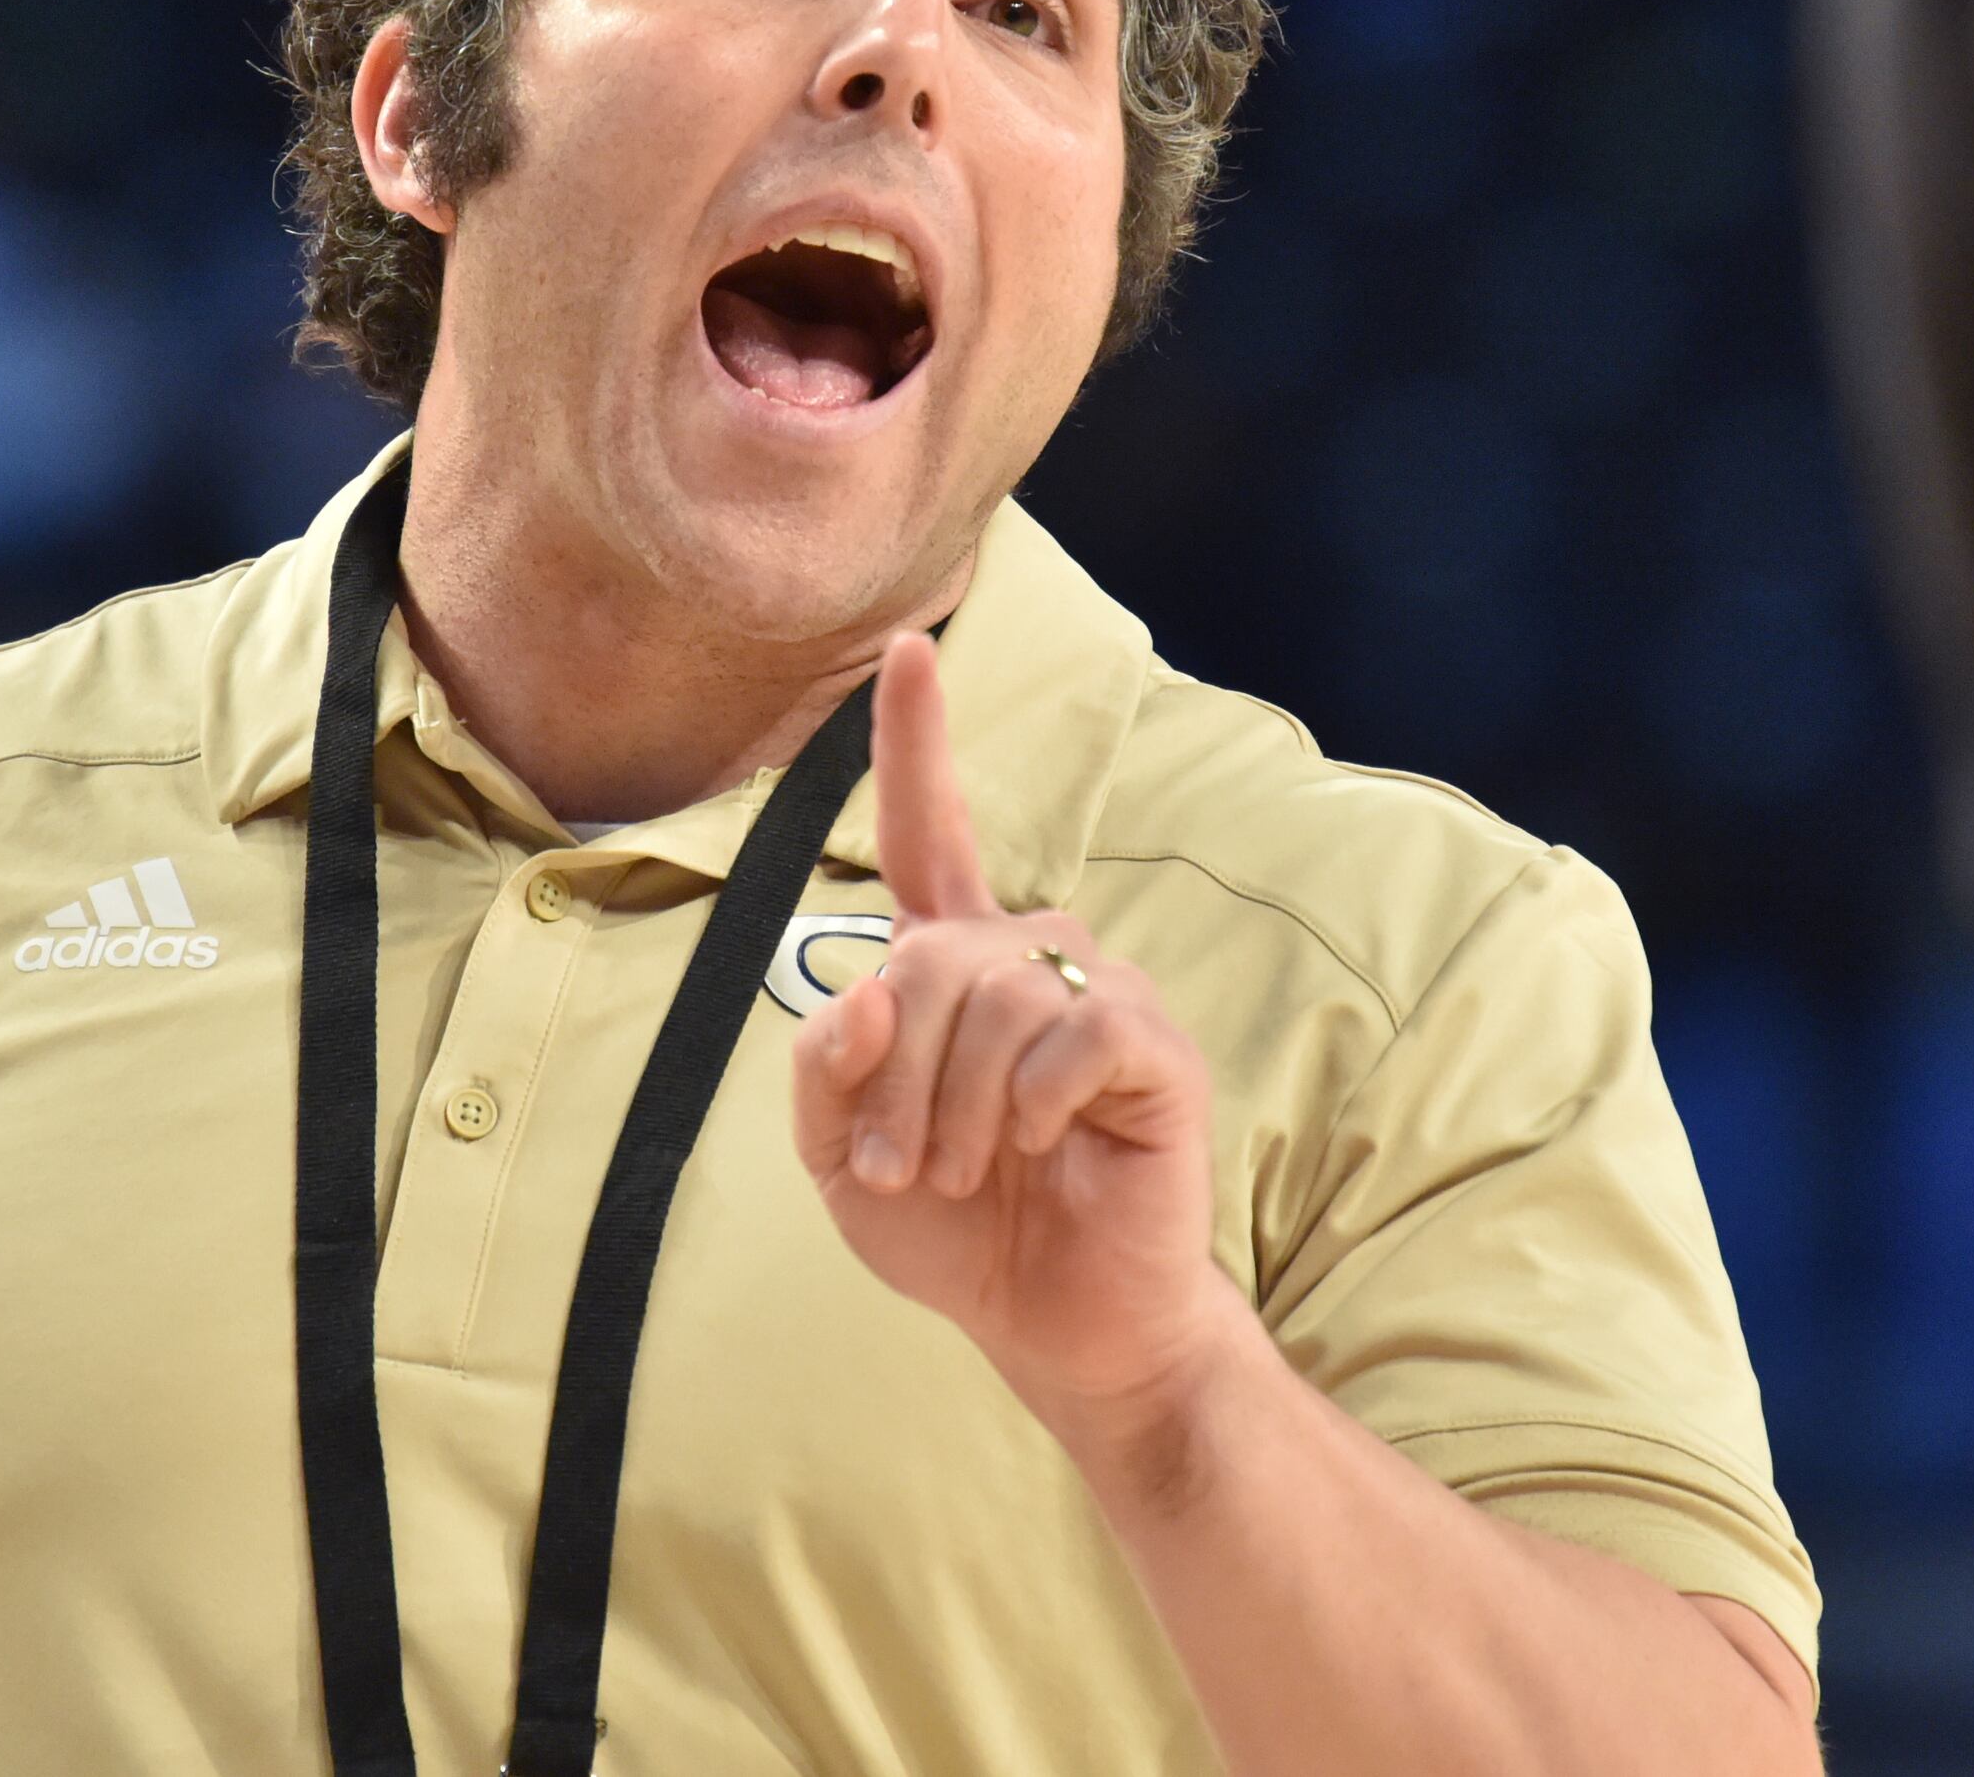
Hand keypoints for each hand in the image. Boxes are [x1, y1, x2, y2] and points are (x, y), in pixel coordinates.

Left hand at [791, 632, 1237, 1423]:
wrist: (1058, 1325)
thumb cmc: (958, 1233)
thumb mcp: (841, 1163)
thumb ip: (822, 1073)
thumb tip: (867, 984)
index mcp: (954, 967)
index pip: (928, 831)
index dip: (915, 742)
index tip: (911, 649)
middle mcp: (1028, 958)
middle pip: (926, 955)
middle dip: (889, 1076)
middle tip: (899, 1169)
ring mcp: (1097, 995)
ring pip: (987, 996)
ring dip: (949, 1108)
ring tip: (963, 1172)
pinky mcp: (1151, 1047)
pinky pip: (1070, 1033)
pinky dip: (1029, 1103)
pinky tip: (1039, 1148)